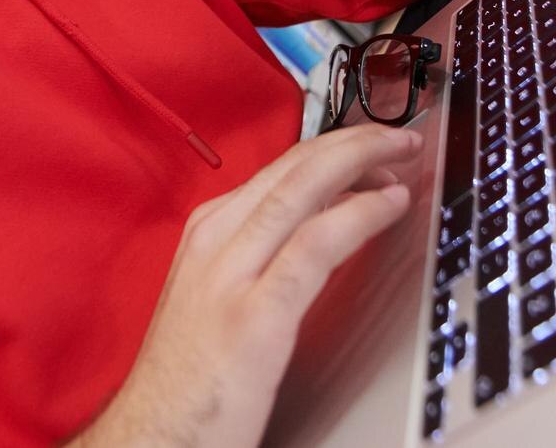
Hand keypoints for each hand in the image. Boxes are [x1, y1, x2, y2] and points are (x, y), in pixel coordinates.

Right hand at [67, 125, 423, 447]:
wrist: (150, 441)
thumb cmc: (187, 381)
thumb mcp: (217, 299)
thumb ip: (260, 259)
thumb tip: (320, 225)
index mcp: (207, 233)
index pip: (280, 168)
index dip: (334, 148)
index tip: (373, 146)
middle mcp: (216, 241)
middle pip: (296, 166)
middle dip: (356, 141)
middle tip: (401, 138)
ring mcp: (232, 275)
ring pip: (306, 189)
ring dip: (364, 161)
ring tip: (405, 157)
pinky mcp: (255, 316)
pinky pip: (318, 245)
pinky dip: (360, 215)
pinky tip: (390, 206)